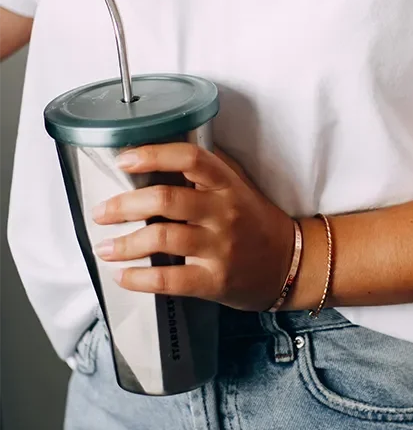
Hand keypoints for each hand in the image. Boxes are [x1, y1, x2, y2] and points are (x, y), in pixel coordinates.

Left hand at [91, 142, 294, 310]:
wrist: (289, 262)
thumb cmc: (255, 219)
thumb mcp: (238, 185)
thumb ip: (206, 170)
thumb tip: (160, 155)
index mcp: (226, 183)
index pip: (190, 158)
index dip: (154, 154)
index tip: (124, 159)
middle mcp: (224, 211)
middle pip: (167, 200)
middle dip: (125, 205)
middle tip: (101, 211)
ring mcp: (220, 247)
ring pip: (164, 239)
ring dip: (126, 244)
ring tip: (104, 247)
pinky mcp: (215, 280)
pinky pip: (171, 279)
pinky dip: (141, 279)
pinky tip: (123, 276)